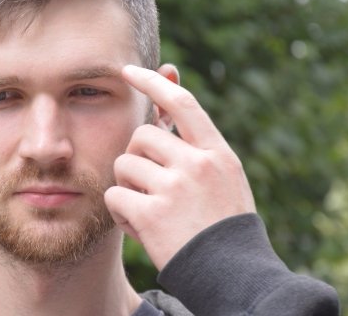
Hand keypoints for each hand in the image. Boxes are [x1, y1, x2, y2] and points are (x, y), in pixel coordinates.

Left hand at [104, 64, 255, 270]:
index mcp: (217, 154)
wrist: (233, 276)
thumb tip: (169, 93)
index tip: (129, 71)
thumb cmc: (222, 223)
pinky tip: (142, 228)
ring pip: (124, 164)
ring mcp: (175, 188)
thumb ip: (194, 141)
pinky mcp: (152, 214)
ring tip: (151, 209)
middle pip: (141, 135)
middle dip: (136, 156)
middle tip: (150, 185)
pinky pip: (114, 196)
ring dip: (128, 186)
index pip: (182, 104)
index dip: (154, 82)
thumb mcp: (221, 177)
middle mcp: (197, 164)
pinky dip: (120, 213)